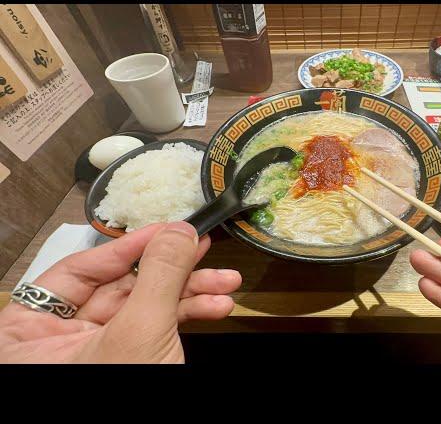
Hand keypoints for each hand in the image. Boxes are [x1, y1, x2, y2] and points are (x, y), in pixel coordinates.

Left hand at [0, 221, 241, 362]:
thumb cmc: (123, 395)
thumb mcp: (140, 334)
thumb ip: (158, 277)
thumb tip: (177, 231)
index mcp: (30, 333)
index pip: (80, 269)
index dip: (130, 244)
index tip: (171, 228)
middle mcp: (60, 340)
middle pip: (122, 284)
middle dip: (173, 270)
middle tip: (205, 249)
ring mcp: (98, 352)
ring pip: (147, 305)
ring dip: (192, 292)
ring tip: (227, 283)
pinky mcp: (130, 360)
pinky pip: (159, 327)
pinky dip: (190, 315)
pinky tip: (217, 306)